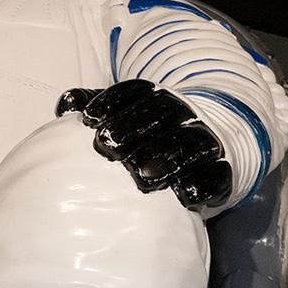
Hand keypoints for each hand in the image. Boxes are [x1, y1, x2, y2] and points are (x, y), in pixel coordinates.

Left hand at [57, 79, 231, 208]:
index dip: (112, 102)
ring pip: (189, 143)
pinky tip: (184, 196)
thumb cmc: (150, 136)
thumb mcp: (123, 116)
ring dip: (166, 158)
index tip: (88, 119)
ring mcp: (204, 140)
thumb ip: (93, 108)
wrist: (208, 147)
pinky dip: (202, 185)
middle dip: (132, 128)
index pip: (136, 92)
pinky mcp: (222, 171)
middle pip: (160, 114)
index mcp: (155, 98)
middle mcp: (182, 114)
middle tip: (105, 147)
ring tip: (141, 176)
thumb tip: (66, 105)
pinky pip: (216, 175)